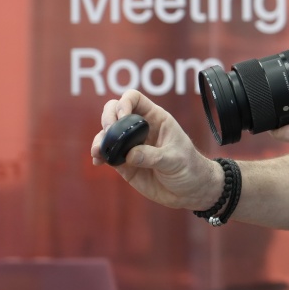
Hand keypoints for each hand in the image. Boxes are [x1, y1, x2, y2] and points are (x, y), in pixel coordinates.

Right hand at [91, 89, 221, 210]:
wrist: (190, 191)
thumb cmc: (189, 168)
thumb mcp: (175, 160)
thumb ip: (153, 156)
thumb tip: (129, 155)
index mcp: (156, 119)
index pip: (134, 98)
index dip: (125, 102)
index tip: (122, 117)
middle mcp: (140, 129)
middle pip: (114, 111)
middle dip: (108, 118)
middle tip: (109, 133)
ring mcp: (130, 145)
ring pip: (107, 133)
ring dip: (100, 139)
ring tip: (99, 151)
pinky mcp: (124, 162)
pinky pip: (106, 154)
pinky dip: (99, 155)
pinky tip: (98, 161)